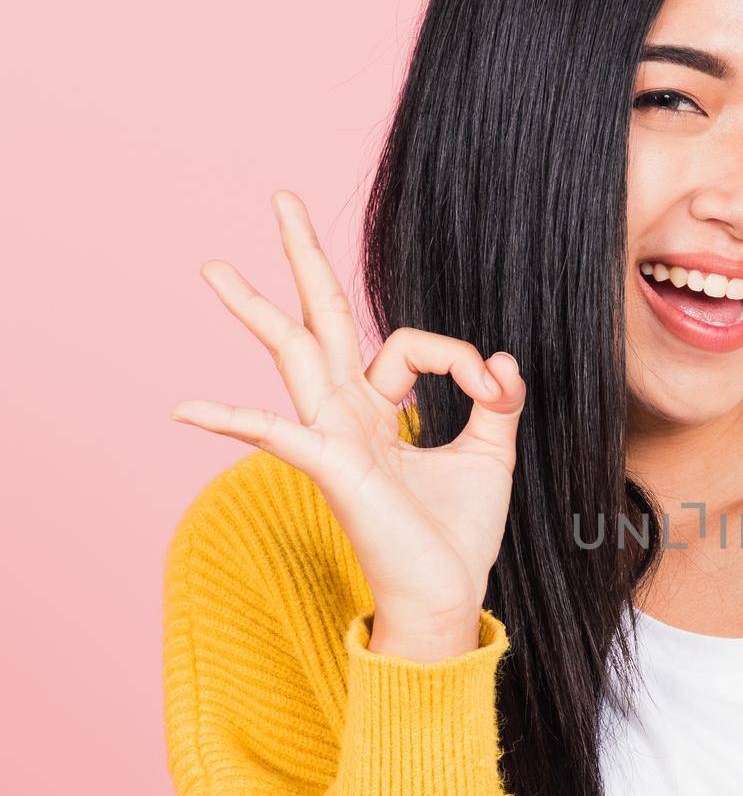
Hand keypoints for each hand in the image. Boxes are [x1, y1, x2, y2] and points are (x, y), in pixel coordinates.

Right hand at [170, 190, 525, 652]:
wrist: (446, 596)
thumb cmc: (458, 534)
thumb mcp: (491, 454)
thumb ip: (497, 401)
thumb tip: (503, 359)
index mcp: (382, 409)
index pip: (412, 345)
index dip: (464, 359)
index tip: (496, 390)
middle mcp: (349, 415)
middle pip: (320, 321)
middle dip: (304, 260)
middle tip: (282, 200)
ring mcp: (333, 439)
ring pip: (292, 357)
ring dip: (256, 309)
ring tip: (214, 267)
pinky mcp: (331, 470)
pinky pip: (277, 435)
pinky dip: (233, 421)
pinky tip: (185, 410)